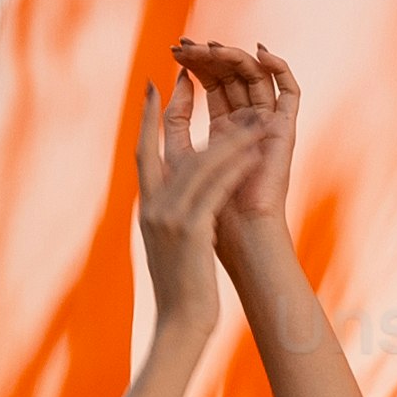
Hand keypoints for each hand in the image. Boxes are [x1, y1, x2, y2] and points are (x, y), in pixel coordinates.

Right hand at [134, 74, 262, 341]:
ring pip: (198, 161)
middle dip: (177, 104)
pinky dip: (235, 165)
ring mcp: (169, 217)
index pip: (144, 149)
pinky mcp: (191, 230)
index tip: (156, 83)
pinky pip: (215, 188)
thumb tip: (175, 195)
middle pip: (164, 143)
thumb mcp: (170, 245)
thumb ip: (170, 215)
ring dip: (224, 132)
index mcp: (147, 207)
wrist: (179, 325)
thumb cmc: (180, 289)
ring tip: (244, 108)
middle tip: (192, 72)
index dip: (148, 115)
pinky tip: (253, 149)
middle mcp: (152, 205)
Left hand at [171, 39, 297, 238]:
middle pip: (232, 76)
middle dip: (209, 56)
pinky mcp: (285, 132)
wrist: (238, 237)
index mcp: (223, 130)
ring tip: (212, 46)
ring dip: (235, 56)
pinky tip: (261, 51)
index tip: (173, 51)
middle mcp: (247, 125)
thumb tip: (173, 79)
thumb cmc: (207, 207)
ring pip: (256, 77)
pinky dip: (280, 68)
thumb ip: (176, 120)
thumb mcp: (180, 155)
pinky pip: (290, 92)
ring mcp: (267, 127)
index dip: (195, 64)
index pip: (212, 84)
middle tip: (186, 44)